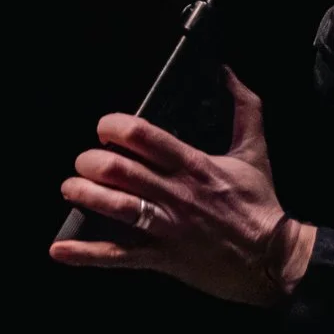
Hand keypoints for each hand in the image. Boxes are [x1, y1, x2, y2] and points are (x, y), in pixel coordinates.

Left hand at [50, 68, 317, 307]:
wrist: (275, 260)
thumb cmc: (261, 204)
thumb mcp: (256, 152)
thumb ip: (245, 109)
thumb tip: (229, 73)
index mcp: (194, 164)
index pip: (144, 136)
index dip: (114, 128)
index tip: (105, 128)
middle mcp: (176, 193)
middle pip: (119, 169)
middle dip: (92, 162)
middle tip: (84, 162)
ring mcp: (167, 226)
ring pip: (115, 206)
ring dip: (84, 195)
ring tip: (69, 188)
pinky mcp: (163, 257)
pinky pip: (118, 256)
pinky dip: (86, 253)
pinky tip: (59, 249)